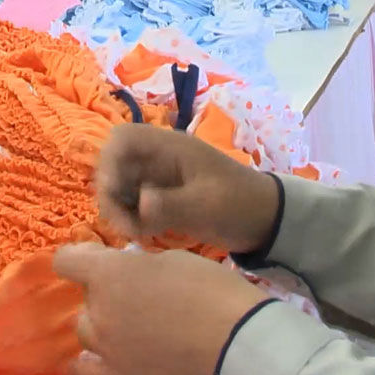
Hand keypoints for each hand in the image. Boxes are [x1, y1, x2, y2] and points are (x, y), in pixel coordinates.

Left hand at [54, 243, 270, 374]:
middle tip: (134, 296)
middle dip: (103, 294)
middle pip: (84, 300)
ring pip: (86, 334)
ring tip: (130, 328)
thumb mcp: (171, 259)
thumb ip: (137, 264)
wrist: (236, 339)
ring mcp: (106, 350)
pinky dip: (93, 363)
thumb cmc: (210, 290)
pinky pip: (87, 371)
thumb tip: (126, 270)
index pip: (66, 260)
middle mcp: (98, 313)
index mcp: (109, 275)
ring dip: (102, 326)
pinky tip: (108, 357)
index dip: (80, 255)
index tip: (97, 257)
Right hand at [96, 124, 279, 252]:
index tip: (113, 190)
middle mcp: (157, 161)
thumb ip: (172, 205)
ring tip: (136, 233)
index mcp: (170, 149)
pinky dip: (131, 219)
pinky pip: (132, 205)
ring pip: (120, 187)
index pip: (124, 139)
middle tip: (124, 222)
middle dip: (111, 193)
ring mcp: (157, 180)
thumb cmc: (239, 204)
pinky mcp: (160, 200)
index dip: (109, 160)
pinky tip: (146, 235)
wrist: (264, 221)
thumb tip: (141, 204)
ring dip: (119, 210)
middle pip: (114, 165)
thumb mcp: (207, 206)